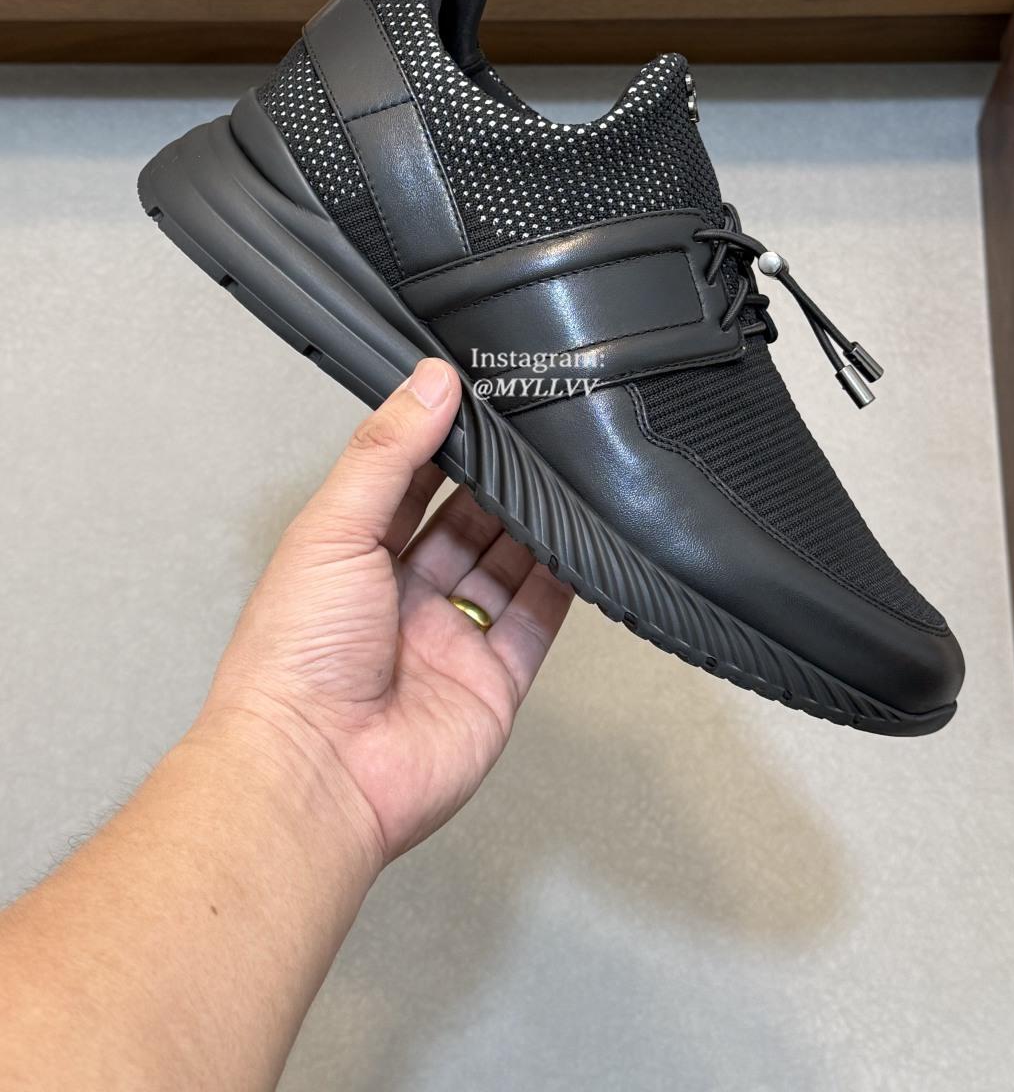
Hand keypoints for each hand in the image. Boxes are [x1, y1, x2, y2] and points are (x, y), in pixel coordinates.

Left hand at [202, 358, 572, 869]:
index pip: (406, 485)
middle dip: (497, 484)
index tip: (481, 400)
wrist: (315, 771)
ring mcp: (448, 641)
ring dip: (533, 527)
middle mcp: (399, 598)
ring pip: (505, 568)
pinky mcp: (491, 683)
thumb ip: (388, 453)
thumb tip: (429, 382)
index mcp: (348, 559)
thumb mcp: (333, 528)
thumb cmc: (294, 657)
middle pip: (463, 524)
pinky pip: (535, 623)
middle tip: (536, 437)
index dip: (442, 444)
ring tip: (565, 477)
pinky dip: (561, 585)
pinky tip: (580, 544)